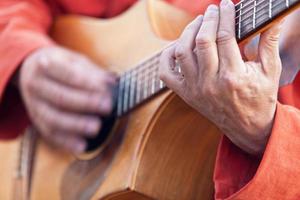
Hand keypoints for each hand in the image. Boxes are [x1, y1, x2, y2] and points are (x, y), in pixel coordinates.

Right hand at [19, 46, 116, 152]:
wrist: (30, 70)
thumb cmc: (61, 66)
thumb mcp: (75, 61)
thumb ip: (93, 72)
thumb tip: (111, 81)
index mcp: (45, 64)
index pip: (67, 74)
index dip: (87, 83)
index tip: (107, 88)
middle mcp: (35, 85)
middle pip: (60, 97)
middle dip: (86, 103)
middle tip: (108, 107)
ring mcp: (34, 105)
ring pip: (53, 118)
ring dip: (76, 125)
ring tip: (96, 127)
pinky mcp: (37, 121)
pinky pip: (50, 134)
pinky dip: (66, 142)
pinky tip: (82, 146)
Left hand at [159, 0, 281, 154]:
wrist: (247, 127)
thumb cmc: (260, 98)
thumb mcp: (269, 71)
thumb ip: (269, 42)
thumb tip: (276, 17)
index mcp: (233, 76)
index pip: (225, 36)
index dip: (225, 16)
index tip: (226, 4)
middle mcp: (210, 83)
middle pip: (202, 41)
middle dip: (207, 20)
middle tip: (212, 10)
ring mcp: (194, 89)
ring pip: (182, 52)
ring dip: (188, 32)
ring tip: (198, 23)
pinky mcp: (185, 94)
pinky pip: (166, 72)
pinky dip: (167, 55)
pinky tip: (179, 45)